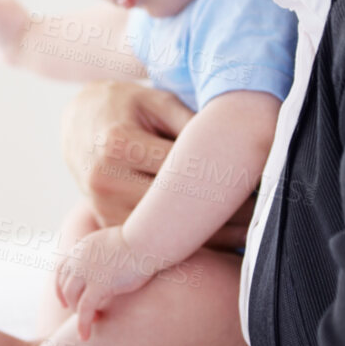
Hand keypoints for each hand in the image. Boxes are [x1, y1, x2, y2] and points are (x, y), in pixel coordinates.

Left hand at [54, 225, 157, 339]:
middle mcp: (78, 260)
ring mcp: (86, 273)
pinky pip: (84, 310)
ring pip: (73, 299)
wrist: (146, 239)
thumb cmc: (139, 240)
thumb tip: (112, 258)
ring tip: (92, 322)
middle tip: (82, 315)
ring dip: (79, 314)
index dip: (61, 287)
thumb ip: (105, 252)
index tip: (65, 300)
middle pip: (65, 287)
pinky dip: (82, 324)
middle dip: (71, 303)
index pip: (61, 270)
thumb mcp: (113, 240)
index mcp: (81, 248)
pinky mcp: (98, 285)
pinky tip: (84, 336)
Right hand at [60, 81, 255, 250]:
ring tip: (253, 227)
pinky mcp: (108, 228)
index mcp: (118, 142)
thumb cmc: (128, 105)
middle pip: (176, 206)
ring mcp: (103, 208)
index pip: (183, 167)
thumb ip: (193, 124)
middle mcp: (105, 179)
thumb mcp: (159, 101)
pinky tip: (226, 239)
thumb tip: (237, 150)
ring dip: (213, 234)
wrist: (78, 122)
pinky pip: (154, 243)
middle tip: (266, 208)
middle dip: (225, 210)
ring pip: (167, 233)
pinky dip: (190, 243)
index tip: (261, 181)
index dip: (225, 175)